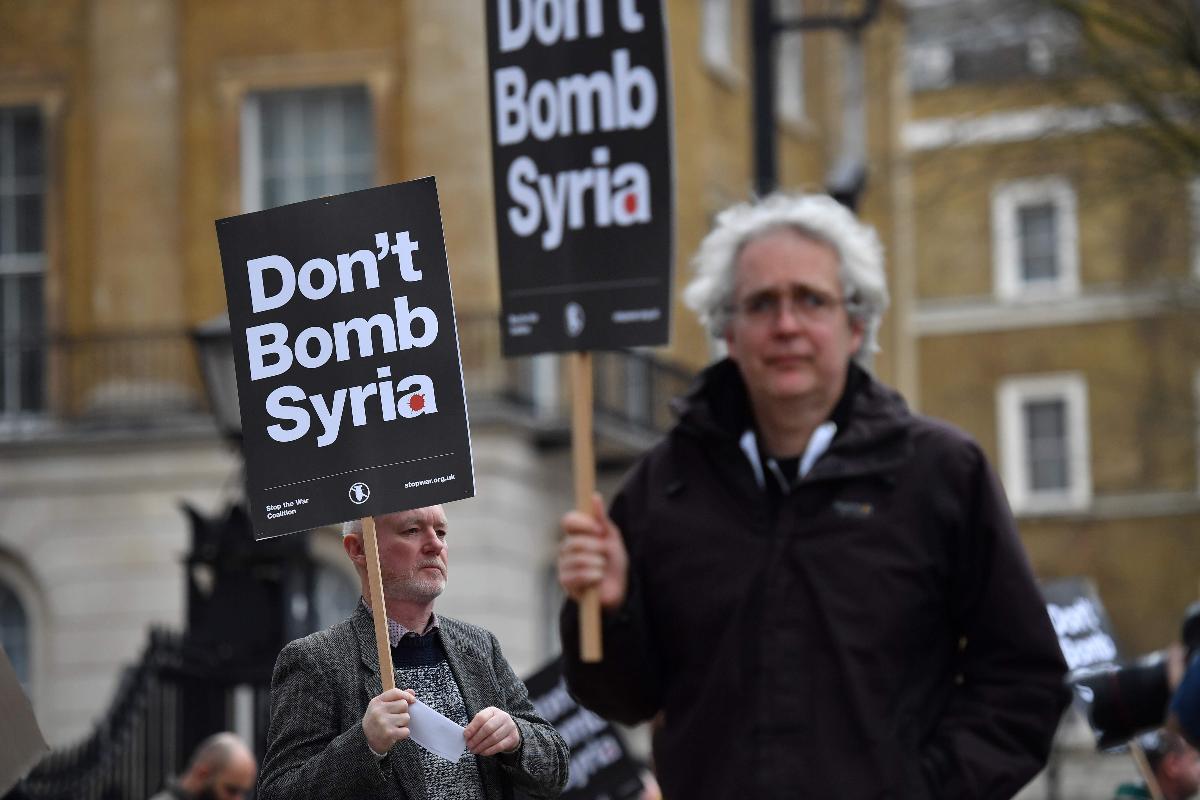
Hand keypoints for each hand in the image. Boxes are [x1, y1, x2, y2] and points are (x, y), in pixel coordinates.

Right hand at [362, 687, 415, 754]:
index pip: (395, 692)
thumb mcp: (381, 706)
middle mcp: (379, 711)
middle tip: (396, 718)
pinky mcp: (389, 733)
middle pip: (404, 704)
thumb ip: (396, 697)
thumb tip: (411, 692)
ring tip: (395, 726)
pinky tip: (396, 733)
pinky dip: (404, 733)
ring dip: (404, 723)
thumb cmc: (377, 721)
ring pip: (406, 717)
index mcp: (377, 702)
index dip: (406, 695)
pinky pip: (406, 731)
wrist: (366, 740)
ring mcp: (383, 722)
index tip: (412, 700)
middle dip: (403, 711)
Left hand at [464, 706, 520, 755]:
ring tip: (474, 750)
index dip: (472, 727)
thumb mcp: (485, 721)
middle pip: (488, 728)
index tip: (465, 736)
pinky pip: (500, 746)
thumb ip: (476, 726)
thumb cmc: (493, 725)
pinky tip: (483, 752)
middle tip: (469, 745)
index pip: (481, 717)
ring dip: (482, 746)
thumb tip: (466, 736)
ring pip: (494, 738)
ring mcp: (509, 727)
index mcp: (493, 711)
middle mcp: (503, 717)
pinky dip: (489, 750)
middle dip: (476, 738)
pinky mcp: (513, 738)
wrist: (510, 729)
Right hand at [558, 492, 628, 609]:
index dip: (582, 523)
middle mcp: (566, 548)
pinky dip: (593, 576)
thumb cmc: (614, 562)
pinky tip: (598, 579)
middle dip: (596, 548)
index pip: (568, 521)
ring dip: (597, 564)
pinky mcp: (565, 583)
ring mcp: (563, 565)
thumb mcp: (612, 538)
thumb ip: (602, 519)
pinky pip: (576, 575)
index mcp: (576, 535)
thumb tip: (595, 496)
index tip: (598, 530)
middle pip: (574, 541)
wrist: (618, 588)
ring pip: (576, 559)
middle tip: (605, 554)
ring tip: (602, 568)